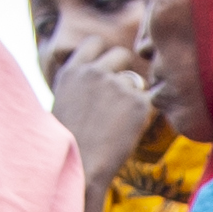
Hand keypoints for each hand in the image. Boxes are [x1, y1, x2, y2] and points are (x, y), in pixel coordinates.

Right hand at [50, 26, 163, 204]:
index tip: (108, 68)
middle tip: (119, 98)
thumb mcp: (64, 102)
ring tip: (116, 126)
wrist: (80, 169)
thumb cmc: (69, 144)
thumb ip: (82, 84)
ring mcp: (118, 85)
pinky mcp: (139, 103)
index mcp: (73, 71)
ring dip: (132, 98)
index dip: (104, 54)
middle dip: (124, 71)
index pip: (95, 42)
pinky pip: (148, 103)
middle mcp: (95, 72)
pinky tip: (126, 134)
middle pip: (122, 54)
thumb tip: (103, 75)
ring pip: (136, 83)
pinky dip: (142, 117)